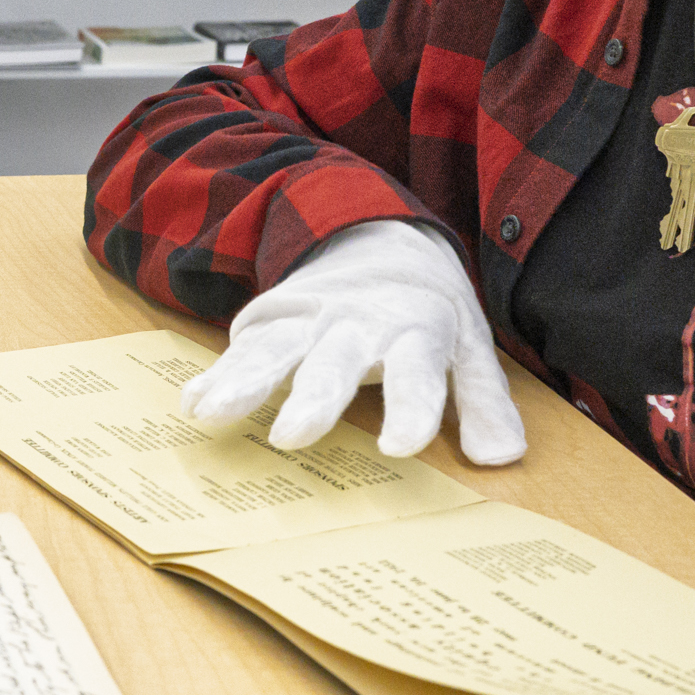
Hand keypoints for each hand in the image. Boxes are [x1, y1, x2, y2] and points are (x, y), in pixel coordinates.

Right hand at [176, 219, 526, 463]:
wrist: (377, 235)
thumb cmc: (424, 309)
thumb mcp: (468, 346)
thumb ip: (483, 403)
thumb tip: (501, 458)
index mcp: (416, 329)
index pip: (416, 370)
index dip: (410, 408)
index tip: (400, 447)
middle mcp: (359, 324)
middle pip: (334, 364)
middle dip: (312, 399)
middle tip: (292, 438)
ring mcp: (309, 319)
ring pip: (275, 350)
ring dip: (244, 382)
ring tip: (215, 415)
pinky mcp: (273, 317)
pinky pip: (241, 346)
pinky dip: (216, 374)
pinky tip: (193, 402)